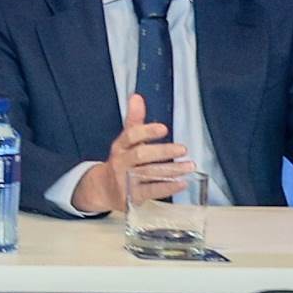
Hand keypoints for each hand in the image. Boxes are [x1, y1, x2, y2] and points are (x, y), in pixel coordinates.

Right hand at [72, 93, 194, 212]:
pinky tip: (181, 183)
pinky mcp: (132, 196)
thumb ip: (134, 120)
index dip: (147, 131)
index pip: (131, 135)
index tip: (163, 128)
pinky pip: (151, 191)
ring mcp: (126, 180)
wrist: (104, 189)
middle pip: (140, 155)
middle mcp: (121, 162)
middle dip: (162, 151)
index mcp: (120, 146)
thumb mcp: (125, 140)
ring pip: (148, 173)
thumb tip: (136, 97)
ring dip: (170, 169)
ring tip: (188, 166)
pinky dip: (167, 187)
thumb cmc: (120, 161)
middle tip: (182, 149)